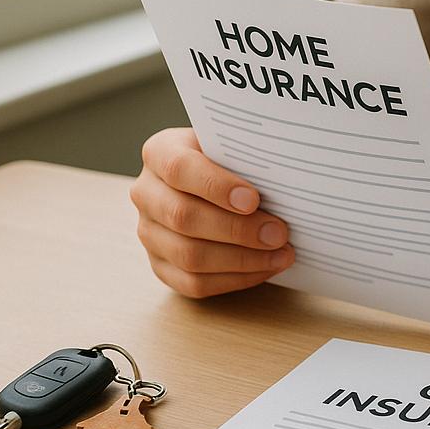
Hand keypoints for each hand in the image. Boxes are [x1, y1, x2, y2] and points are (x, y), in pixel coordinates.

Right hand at [130, 128, 294, 296]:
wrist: (217, 180)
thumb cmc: (232, 159)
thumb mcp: (234, 145)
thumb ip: (247, 155)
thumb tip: (282, 178)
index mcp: (160, 153)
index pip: (180, 168)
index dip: (216, 186)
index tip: (253, 200)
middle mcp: (147, 193)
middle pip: (183, 217)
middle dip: (238, 229)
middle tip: (279, 234)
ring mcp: (149, 233)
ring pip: (189, 256)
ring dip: (242, 260)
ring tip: (281, 253)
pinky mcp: (161, 265)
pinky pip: (194, 283)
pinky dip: (236, 279)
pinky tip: (266, 268)